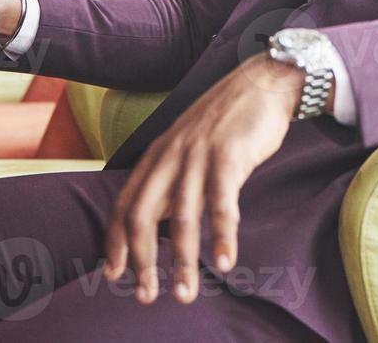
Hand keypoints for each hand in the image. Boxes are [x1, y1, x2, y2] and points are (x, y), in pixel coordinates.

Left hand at [102, 54, 304, 304]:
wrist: (264, 80)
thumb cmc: (229, 118)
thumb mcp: (188, 142)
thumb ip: (172, 175)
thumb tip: (158, 218)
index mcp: (158, 154)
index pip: (124, 203)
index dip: (115, 242)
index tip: (113, 275)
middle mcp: (171, 156)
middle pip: (143, 216)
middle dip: (142, 261)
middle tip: (146, 296)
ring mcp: (199, 155)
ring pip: (182, 218)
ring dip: (182, 261)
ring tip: (185, 294)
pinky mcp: (230, 156)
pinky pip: (222, 203)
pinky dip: (221, 235)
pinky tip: (225, 262)